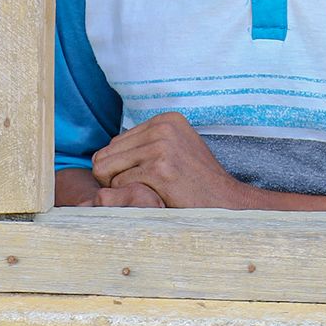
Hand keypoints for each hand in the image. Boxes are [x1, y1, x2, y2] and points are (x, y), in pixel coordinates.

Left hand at [89, 111, 258, 209]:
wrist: (229, 205)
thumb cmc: (196, 184)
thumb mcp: (173, 151)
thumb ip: (140, 147)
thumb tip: (96, 158)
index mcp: (165, 120)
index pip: (114, 143)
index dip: (121, 167)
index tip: (146, 179)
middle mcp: (162, 128)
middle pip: (105, 155)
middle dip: (114, 177)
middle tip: (140, 191)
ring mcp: (162, 148)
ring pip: (107, 170)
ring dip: (122, 189)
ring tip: (149, 194)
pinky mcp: (160, 170)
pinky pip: (120, 185)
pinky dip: (132, 197)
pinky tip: (155, 199)